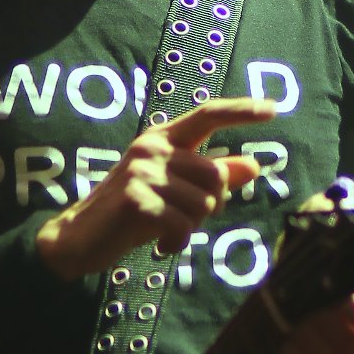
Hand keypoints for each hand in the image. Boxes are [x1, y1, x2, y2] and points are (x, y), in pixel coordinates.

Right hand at [35, 97, 276, 279]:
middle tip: (180, 219)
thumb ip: (213, 176)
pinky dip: (178, 242)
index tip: (274, 109)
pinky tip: (159, 245)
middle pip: (216, 176)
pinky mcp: (137, 200)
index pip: (208, 115)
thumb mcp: (174, 190)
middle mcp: (152, 148)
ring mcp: (143, 172)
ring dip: (192, 227)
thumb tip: (254, 165)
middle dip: (210, 206)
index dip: (241, 112)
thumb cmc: (132, 211)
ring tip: (165, 230)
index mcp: (162, 138)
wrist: (80, 237)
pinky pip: (185, 225)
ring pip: (204, 204)